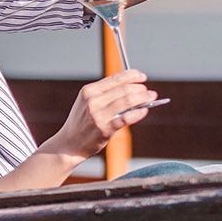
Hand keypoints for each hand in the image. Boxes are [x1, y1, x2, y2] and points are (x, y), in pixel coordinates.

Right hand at [46, 70, 164, 157]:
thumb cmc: (82, 123)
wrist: (69, 145)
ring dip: (143, 98)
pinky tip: (144, 111)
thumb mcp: (88, 103)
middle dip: (140, 89)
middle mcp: (93, 101)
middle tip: (149, 92)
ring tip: (151, 97)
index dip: (132, 75)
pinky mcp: (104, 128)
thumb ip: (106, 95)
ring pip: (127, 100)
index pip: (115, 78)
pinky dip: (138, 113)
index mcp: (89, 91)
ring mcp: (98, 115)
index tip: (142, 76)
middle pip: (123, 89)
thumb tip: (133, 89)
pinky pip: (126, 118)